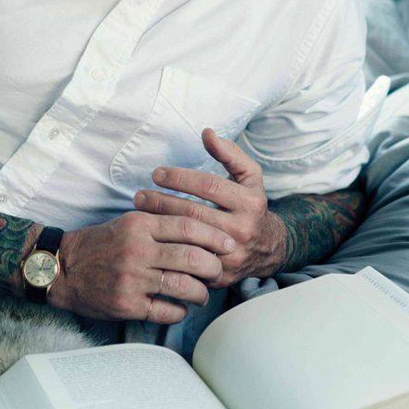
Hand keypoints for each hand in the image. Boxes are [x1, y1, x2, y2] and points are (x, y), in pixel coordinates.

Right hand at [49, 210, 234, 323]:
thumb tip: (202, 227)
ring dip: (201, 292)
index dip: (214, 236)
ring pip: (184, 286)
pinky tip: (181, 307)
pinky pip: (167, 310)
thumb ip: (161, 221)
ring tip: (203, 293)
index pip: (188, 226)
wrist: (64, 268)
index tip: (228, 244)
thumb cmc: (101, 243)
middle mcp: (138, 251)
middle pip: (192, 258)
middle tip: (218, 270)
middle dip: (213, 266)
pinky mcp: (127, 305)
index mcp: (140, 225)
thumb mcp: (129, 222)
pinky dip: (181, 310)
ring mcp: (133, 279)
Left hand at [133, 128, 287, 287]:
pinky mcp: (220, 275)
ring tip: (140, 210)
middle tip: (140, 195)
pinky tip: (152, 236)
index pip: (209, 186)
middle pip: (194, 214)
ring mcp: (231, 255)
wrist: (268, 248)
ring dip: (160, 223)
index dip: (180, 178)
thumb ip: (230, 153)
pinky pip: (189, 261)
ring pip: (188, 238)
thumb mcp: (249, 177)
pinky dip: (168, 247)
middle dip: (162, 202)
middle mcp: (242, 230)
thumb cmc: (251, 205)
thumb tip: (206, 133)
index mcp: (250, 202)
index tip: (157, 173)